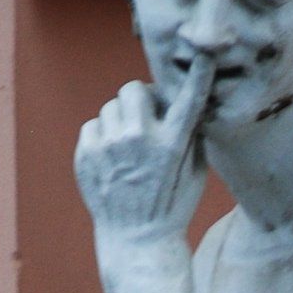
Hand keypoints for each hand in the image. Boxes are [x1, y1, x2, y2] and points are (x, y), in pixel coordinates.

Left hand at [75, 59, 212, 245]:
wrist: (136, 240)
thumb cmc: (172, 204)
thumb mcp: (196, 172)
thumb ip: (191, 133)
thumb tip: (183, 98)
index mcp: (172, 144)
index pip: (188, 99)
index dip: (198, 73)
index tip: (205, 51)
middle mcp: (140, 140)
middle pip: (133, 89)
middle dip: (139, 100)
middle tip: (144, 120)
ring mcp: (110, 147)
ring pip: (110, 107)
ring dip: (120, 120)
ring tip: (127, 148)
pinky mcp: (86, 155)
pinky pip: (92, 126)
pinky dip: (102, 137)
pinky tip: (111, 160)